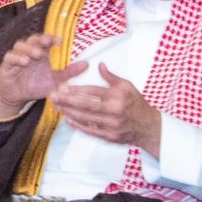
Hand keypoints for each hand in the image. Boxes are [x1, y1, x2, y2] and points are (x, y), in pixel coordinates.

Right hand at [0, 32, 88, 120]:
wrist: (19, 98)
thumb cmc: (38, 86)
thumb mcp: (56, 81)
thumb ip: (69, 73)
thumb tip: (87, 64)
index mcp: (41, 53)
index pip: (45, 40)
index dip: (51, 38)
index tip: (59, 41)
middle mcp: (29, 53)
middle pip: (32, 39)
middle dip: (39, 40)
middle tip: (46, 43)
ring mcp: (16, 58)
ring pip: (19, 46)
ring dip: (28, 48)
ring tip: (36, 55)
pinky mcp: (6, 66)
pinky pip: (9, 58)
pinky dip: (16, 58)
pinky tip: (24, 62)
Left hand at [44, 63, 161, 153]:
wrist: (148, 127)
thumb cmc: (136, 104)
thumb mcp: (128, 87)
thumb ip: (111, 77)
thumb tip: (99, 64)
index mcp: (119, 97)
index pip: (94, 92)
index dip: (77, 89)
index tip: (62, 87)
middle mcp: (115, 111)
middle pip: (87, 106)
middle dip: (67, 101)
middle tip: (53, 96)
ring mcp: (113, 125)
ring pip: (86, 119)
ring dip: (69, 112)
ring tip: (56, 107)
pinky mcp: (110, 137)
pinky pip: (91, 131)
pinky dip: (78, 125)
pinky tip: (67, 119)